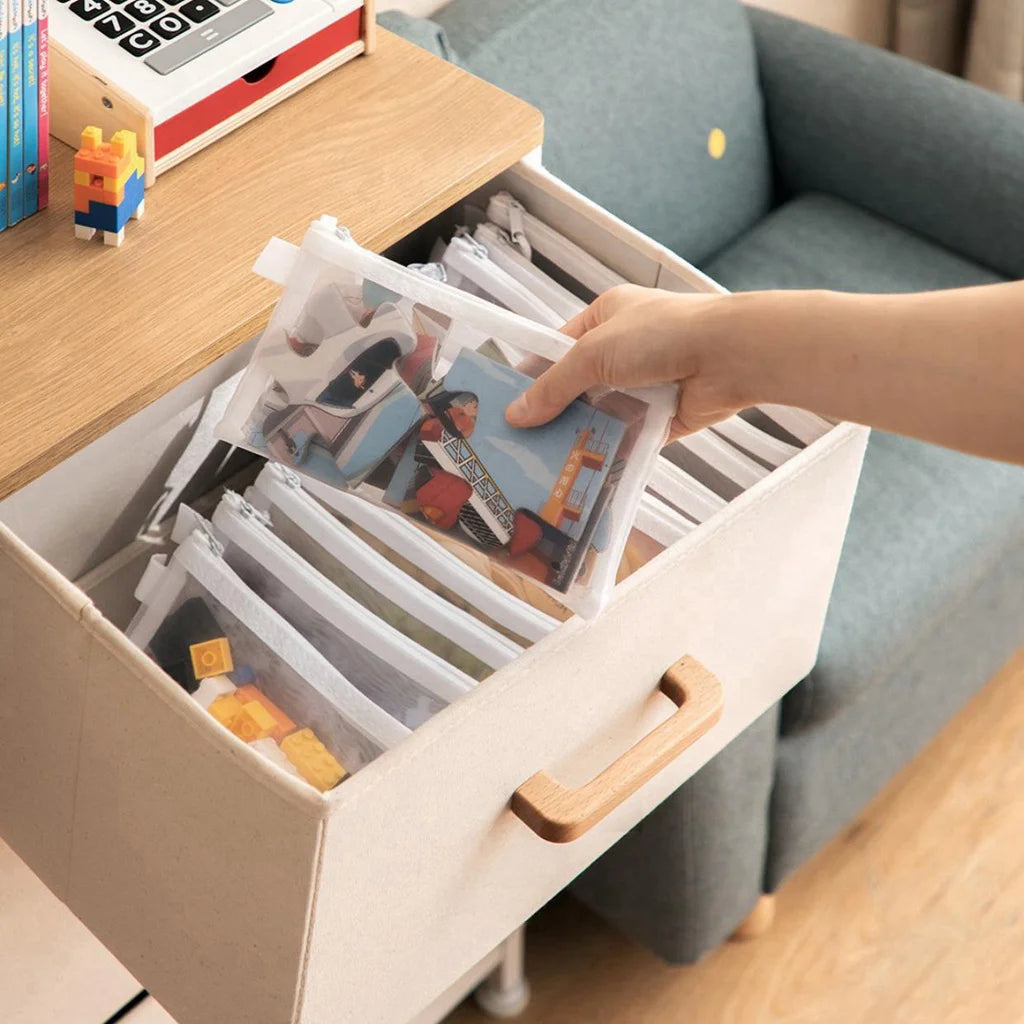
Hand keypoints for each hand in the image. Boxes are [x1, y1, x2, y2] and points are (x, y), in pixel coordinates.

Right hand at [504, 285, 750, 438]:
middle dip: (557, 411)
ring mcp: (647, 383)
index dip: (535, 374)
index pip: (559, 347)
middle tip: (523, 441)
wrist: (730, 355)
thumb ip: (555, 386)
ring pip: (604, 413)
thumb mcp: (594, 353)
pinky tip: (585, 469)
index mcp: (607, 317)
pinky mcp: (665, 415)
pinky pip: (631, 436)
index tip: (509, 403)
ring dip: (583, 433)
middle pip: (580, 385)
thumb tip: (517, 414)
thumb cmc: (663, 334)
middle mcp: (626, 348)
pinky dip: (613, 449)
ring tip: (547, 462)